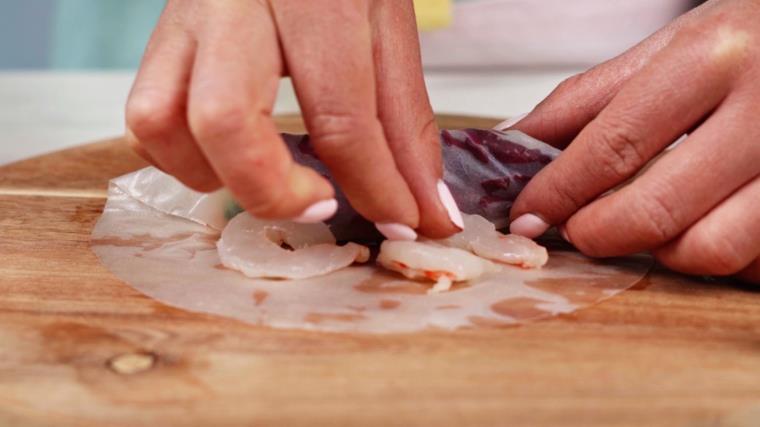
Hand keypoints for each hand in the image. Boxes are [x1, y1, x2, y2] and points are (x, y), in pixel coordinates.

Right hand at [125, 0, 462, 239]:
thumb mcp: (387, 27)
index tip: (404, 223)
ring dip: (215, 177)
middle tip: (322, 205)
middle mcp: (235, 4)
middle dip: (276, 192)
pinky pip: (144, 117)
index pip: (340, 115)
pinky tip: (231, 159)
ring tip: (270, 181)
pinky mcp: (161, 36)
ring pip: (159, 121)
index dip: (377, 188)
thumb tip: (425, 208)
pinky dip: (182, 158)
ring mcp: (186, 18)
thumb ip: (406, 123)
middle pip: (225, 121)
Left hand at [506, 0, 759, 282]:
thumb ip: (587, 99)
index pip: (614, 146)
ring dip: (663, 250)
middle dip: (597, 233)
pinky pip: (754, 261)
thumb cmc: (749, 38)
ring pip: (711, 250)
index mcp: (712, 60)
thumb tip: (512, 142)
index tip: (528, 216)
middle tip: (579, 227)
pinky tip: (709, 221)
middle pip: (656, 211)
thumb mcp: (668, 47)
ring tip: (655, 220)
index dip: (559, 193)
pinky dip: (719, 255)